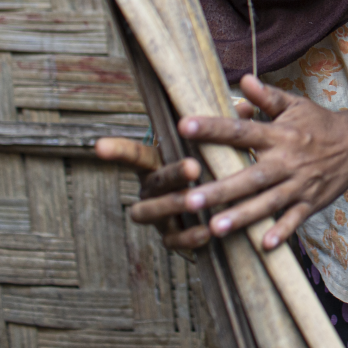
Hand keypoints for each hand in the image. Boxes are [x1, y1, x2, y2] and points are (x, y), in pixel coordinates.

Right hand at [96, 128, 215, 251]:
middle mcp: (150, 189)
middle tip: (193, 166)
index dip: (117, 151)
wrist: (215, 204)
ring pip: (152, 213)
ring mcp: (157, 215)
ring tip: (195, 201)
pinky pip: (173, 240)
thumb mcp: (217, 145)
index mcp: (157, 163)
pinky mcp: (170, 237)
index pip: (135, 155)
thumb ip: (227, 127)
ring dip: (173, 206)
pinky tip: (207, 232)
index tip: (99, 146)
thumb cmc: (211, 164)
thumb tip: (247, 106)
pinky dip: (189, 237)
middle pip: (154, 182)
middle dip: (173, 174)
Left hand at [108, 76, 347, 251]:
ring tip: (215, 227)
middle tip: (189, 199)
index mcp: (279, 134)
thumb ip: (267, 96)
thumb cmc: (320, 123)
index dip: (213, 128)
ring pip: (267, 202)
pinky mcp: (311, 202)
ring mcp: (299, 184)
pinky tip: (265, 244)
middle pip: (250, 176)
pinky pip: (295, 219)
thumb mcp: (295, 104)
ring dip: (242, 216)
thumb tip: (242, 81)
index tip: (184, 127)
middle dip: (220, 189)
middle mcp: (287, 160)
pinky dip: (282, 231)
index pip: (241, 130)